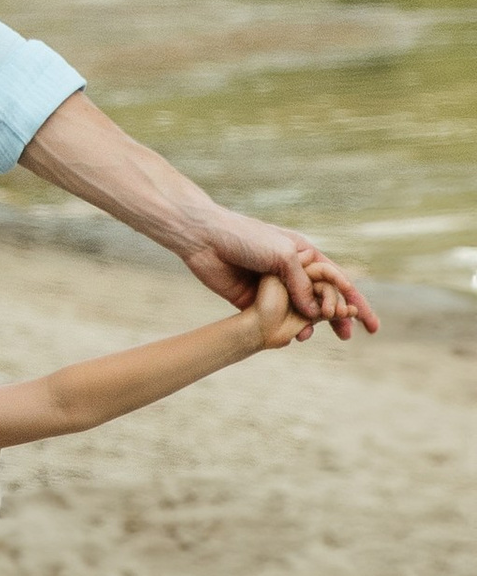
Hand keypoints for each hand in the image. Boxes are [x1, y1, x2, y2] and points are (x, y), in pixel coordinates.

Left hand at [184, 205, 374, 336]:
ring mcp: (275, 287)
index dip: (356, 302)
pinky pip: (277, 319)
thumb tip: (316, 314)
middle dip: (339, 318)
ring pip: (301, 312)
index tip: (371, 325)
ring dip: (311, 326)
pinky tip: (291, 337)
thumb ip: (303, 285)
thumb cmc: (246, 238)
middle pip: (323, 299)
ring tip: (308, 337)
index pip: (338, 281)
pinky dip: (286, 329)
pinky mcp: (254, 300)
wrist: (204, 239)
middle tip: (349, 337)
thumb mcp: (283, 256)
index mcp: (304, 255)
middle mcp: (292, 272)